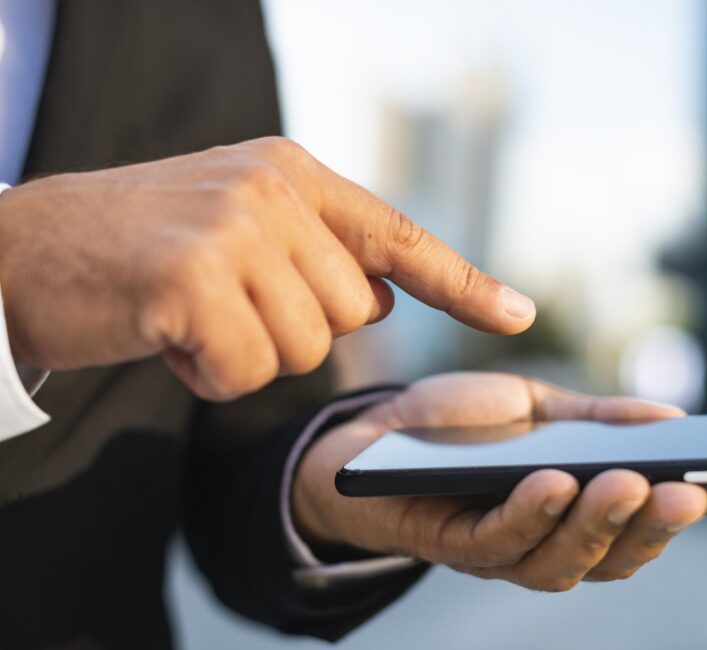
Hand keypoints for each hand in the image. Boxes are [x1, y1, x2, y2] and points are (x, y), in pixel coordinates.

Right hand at [0, 138, 534, 399]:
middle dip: (291, 331)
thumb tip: (379, 296)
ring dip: (246, 354)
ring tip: (189, 315)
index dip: (462, 283)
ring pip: (303, 348)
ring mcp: (233, 228)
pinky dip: (206, 374)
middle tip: (222, 306)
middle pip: (351, 313)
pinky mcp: (191, 277)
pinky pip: (244, 369)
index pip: (397, 235)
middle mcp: (272, 190)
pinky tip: (166, 336)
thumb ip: (315, 255)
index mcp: (291, 174)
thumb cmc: (139, 252)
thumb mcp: (237, 230)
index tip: (517, 315)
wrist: (23, 251)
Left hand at [294, 373, 706, 590]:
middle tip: (691, 489)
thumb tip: (673, 420)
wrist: (374, 436)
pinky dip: (530, 515)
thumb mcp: (537, 409)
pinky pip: (495, 541)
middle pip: (612, 554)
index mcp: (575, 511)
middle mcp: (545, 541)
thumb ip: (598, 419)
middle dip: (654, 526)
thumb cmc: (461, 426)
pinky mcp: (448, 543)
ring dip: (599, 524)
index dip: (697, 507)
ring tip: (629, 484)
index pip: (645, 519)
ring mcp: (499, 549)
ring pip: (561, 560)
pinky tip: (553, 482)